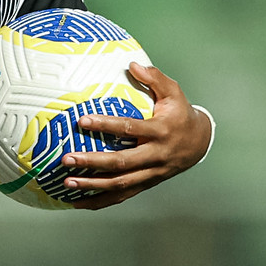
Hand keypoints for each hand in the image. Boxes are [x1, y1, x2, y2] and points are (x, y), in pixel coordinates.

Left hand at [62, 63, 212, 210]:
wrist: (199, 143)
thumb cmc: (181, 114)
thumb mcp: (174, 92)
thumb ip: (154, 77)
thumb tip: (132, 64)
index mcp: (160, 131)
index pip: (130, 128)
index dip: (106, 125)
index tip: (82, 121)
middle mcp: (155, 155)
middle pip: (121, 163)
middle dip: (92, 162)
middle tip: (67, 158)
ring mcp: (150, 173)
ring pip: (120, 184)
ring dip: (92, 185)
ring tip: (67, 182)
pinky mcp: (146, 184)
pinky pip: (121, 196)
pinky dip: (99, 201)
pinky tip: (78, 201)